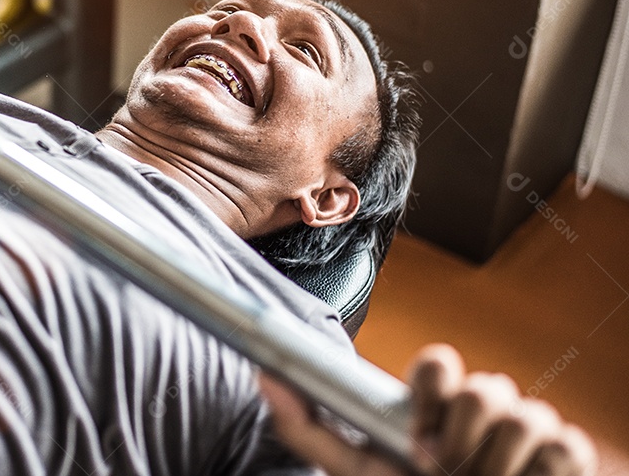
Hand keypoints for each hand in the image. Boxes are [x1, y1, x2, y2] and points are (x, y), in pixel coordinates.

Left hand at [258, 344, 596, 475]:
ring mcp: (525, 427)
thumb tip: (264, 376)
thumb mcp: (356, 469)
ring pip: (523, 415)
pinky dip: (538, 474)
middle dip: (462, 437)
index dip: (433, 383)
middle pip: (485, 386)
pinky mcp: (564, 452)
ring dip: (494, 465)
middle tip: (443, 469)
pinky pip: (563, 446)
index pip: (439, 363)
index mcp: (434, 405)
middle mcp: (479, 408)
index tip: (417, 429)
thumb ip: (307, 426)